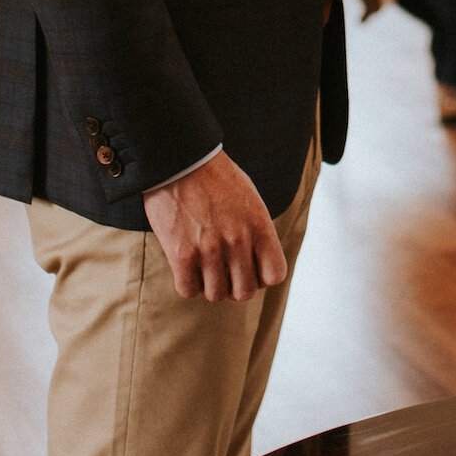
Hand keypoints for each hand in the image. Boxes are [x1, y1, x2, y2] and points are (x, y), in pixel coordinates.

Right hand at [143, 151, 287, 302]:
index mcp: (259, 225)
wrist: (180, 160)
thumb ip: (256, 232)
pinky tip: (186, 266)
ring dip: (209, 285)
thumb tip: (257, 264)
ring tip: (203, 266)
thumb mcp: (250, 200)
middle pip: (244, 292)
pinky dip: (187, 283)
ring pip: (215, 295)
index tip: (249, 268)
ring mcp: (209, 249)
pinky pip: (188, 290)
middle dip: (234, 286)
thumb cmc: (215, 179)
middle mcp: (237, 240)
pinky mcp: (181, 254)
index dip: (262, 277)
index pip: (275, 275)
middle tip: (223, 270)